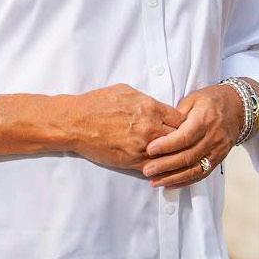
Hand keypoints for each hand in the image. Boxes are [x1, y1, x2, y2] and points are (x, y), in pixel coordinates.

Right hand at [68, 83, 185, 171]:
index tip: (180, 127)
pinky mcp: (132, 162)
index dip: (183, 124)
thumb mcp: (126, 91)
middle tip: (180, 142)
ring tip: (172, 156)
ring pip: (170, 155)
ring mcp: (142, 147)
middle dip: (181, 140)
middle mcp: (150, 128)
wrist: (75, 123)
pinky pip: (155, 167)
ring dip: (171, 155)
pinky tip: (160, 165)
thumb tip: (158, 106)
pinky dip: (159, 166)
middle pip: (180, 138)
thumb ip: (147, 100)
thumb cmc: (97, 104)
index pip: (181, 120)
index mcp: (151, 108)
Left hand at [141, 84, 243, 187]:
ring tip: (155, 182)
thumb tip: (159, 130)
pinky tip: (171, 184)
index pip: (184, 137)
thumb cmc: (212, 100)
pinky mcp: (219, 158)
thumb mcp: (193, 99)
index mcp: (204, 120)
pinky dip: (186, 181)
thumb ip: (177, 115)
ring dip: (174, 178)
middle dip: (166, 165)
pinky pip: (202, 173)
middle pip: (188, 156)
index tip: (149, 150)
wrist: (239, 107)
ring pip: (195, 169)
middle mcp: (213, 137)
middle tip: (147, 170)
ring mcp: (218, 150)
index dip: (166, 145)